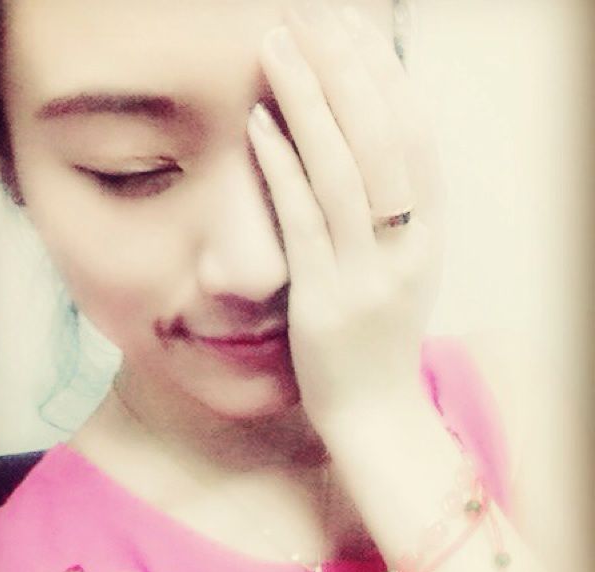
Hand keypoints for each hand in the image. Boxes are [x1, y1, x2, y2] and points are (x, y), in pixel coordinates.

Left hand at [247, 1, 445, 427]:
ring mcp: (369, 275)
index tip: (353, 31)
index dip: (385, 77)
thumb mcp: (400, 271)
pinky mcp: (326, 302)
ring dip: (309, 103)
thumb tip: (357, 147)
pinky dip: (282, 168)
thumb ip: (390, 216)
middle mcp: (408, 247)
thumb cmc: (380, 340)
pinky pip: (305, 223)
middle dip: (346, 71)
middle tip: (312, 19)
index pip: (415, 138)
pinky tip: (259, 123)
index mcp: (430, 235)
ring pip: (344, 171)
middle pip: (382, 140)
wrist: (378, 415)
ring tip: (277, 48)